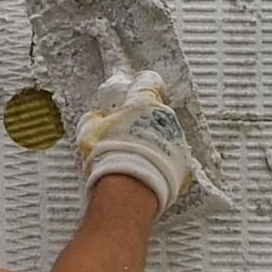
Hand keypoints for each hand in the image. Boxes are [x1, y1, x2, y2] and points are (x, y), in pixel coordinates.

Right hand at [74, 69, 205, 216]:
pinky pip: (172, 158)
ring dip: (152, 143)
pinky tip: (145, 173)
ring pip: (165, 135)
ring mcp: (177, 139)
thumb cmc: (108, 156)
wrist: (129, 189)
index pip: (147, 82)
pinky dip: (161, 164)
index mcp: (143, 103)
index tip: (136, 90)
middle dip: (143, 121)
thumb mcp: (89, 134)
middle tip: (126, 136)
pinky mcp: (183, 162)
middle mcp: (165, 117)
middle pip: (156, 112)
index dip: (141, 84)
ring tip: (135, 160)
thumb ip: (92, 120)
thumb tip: (94, 117)